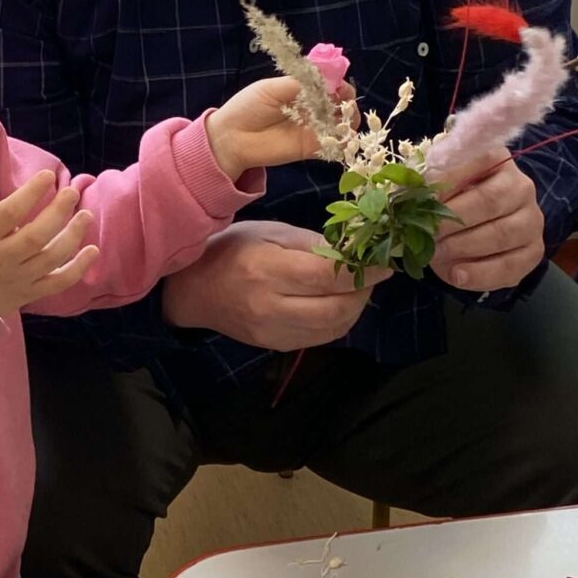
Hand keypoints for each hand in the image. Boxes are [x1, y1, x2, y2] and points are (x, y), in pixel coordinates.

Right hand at [0, 164, 98, 316]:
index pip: (8, 214)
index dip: (30, 194)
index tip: (47, 176)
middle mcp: (3, 259)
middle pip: (35, 236)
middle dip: (57, 213)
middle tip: (71, 192)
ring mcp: (19, 278)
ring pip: (51, 258)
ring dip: (73, 236)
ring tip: (86, 216)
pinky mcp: (31, 293)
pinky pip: (58, 283)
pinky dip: (78, 269)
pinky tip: (92, 251)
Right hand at [162, 220, 392, 349]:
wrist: (193, 290)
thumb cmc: (230, 250)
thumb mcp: (269, 232)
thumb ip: (311, 243)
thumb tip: (352, 252)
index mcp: (266, 270)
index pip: (327, 277)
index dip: (363, 272)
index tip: (384, 262)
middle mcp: (270, 307)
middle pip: (336, 309)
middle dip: (363, 292)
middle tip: (371, 274)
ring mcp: (272, 332)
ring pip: (333, 329)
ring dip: (355, 309)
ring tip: (357, 287)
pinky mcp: (275, 346)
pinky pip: (320, 339)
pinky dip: (338, 321)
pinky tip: (337, 303)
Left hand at [206, 78, 355, 181]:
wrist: (233, 137)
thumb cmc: (248, 107)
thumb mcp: (273, 88)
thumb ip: (300, 84)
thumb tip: (327, 80)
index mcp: (303, 89)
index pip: (330, 83)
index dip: (339, 83)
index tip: (340, 86)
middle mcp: (312, 107)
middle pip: (341, 103)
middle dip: (348, 101)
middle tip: (344, 103)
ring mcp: (314, 128)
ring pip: (343, 123)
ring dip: (349, 119)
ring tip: (344, 119)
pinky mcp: (313, 148)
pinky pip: (335, 144)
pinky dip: (344, 140)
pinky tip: (343, 136)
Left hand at [430, 146, 543, 292]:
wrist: (471, 228)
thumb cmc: (451, 199)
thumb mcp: (439, 184)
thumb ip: (431, 183)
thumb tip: (415, 193)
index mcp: (497, 159)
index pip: (477, 162)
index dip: (447, 182)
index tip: (422, 200)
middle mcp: (522, 187)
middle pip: (490, 201)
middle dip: (453, 220)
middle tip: (427, 232)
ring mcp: (531, 220)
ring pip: (501, 234)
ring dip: (463, 247)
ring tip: (436, 253)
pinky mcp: (533, 251)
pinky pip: (510, 266)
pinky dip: (480, 274)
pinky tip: (457, 275)